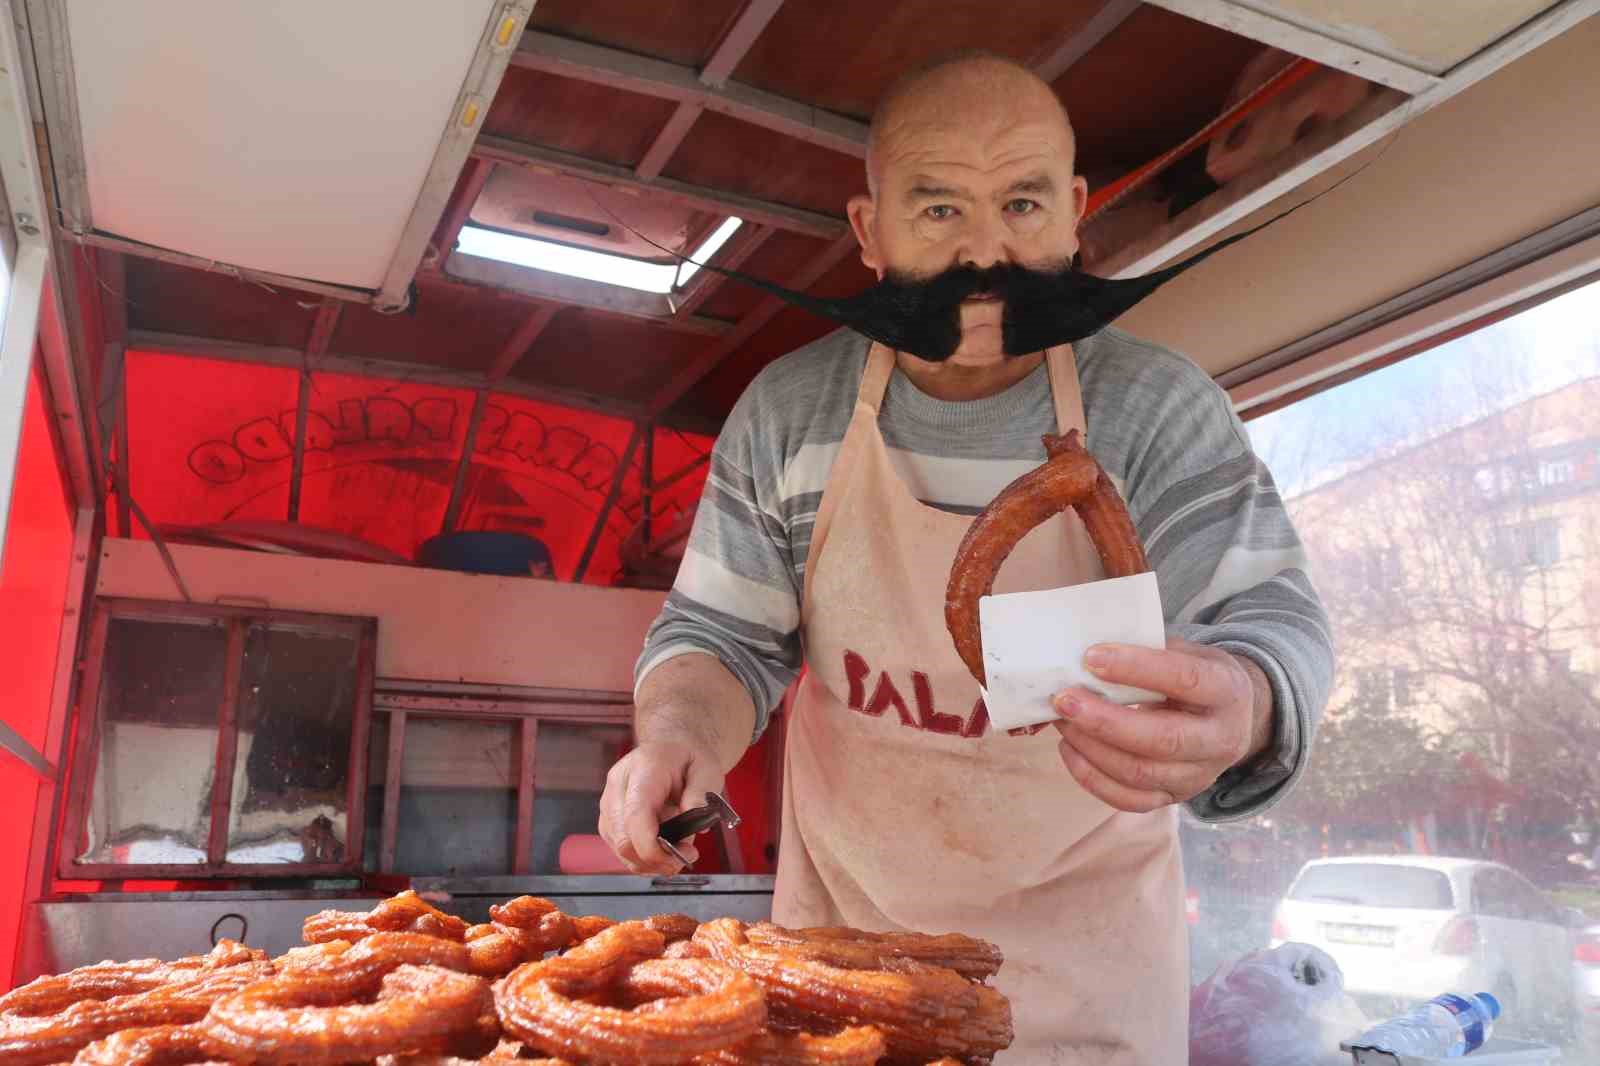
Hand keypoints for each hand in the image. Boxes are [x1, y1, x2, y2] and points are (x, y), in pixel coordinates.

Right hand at [598, 739, 725, 874]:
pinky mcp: (609, 819)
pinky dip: (644, 858)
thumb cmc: (686, 757)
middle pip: (624, 839)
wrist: (669, 747)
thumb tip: (696, 827)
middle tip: (689, 855)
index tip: (678, 858)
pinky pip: (622, 849)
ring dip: (652, 861)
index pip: (636, 816)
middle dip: (657, 859)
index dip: (652, 847)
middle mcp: (618, 786)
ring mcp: (609, 803)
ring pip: (621, 849)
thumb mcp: (707, 768)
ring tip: (681, 849)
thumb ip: (701, 795)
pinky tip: (665, 848)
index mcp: (643, 769)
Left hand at [1051, 638, 1272, 812]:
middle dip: (1104, 721)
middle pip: (1162, 739)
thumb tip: (1085, 654)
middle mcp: (1220, 740)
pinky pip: (1128, 799)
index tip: (1091, 657)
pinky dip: (1091, 776)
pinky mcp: (1173, 798)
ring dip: (1091, 746)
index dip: (1136, 668)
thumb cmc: (1195, 676)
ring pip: (1139, 773)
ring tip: (1062, 719)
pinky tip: (1069, 747)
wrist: (1229, 717)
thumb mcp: (1186, 652)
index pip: (1184, 679)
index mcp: (1227, 691)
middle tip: (1063, 699)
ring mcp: (1198, 776)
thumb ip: (1146, 650)